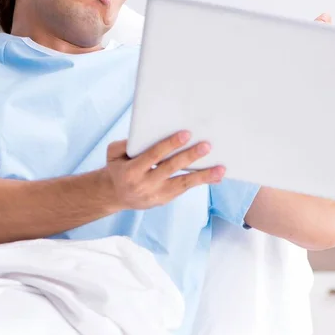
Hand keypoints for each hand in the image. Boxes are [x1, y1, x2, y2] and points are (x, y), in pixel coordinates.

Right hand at [103, 131, 224, 209]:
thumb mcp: (113, 153)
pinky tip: (215, 177)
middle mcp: (144, 184)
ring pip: (182, 184)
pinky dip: (200, 183)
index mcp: (131, 170)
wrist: (114, 195)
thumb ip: (125, 143)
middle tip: (206, 146)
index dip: (170, 145)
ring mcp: (155, 195)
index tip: (186, 134)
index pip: (154, 155)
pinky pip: (184, 189)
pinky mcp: (164, 200)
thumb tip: (147, 135)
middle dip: (189, 157)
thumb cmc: (118, 167)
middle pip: (170, 168)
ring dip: (203, 176)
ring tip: (220, 169)